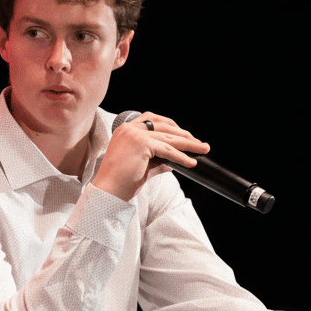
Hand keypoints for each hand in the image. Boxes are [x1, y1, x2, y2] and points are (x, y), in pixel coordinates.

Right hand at [92, 112, 210, 200]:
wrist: (108, 191)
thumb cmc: (121, 181)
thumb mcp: (142, 166)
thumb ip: (157, 159)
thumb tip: (174, 161)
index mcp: (126, 129)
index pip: (152, 119)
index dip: (171, 125)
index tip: (184, 134)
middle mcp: (129, 128)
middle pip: (164, 126)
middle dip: (184, 134)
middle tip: (200, 143)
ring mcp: (135, 134)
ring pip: (168, 137)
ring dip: (188, 144)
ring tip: (202, 149)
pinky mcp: (141, 144)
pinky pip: (167, 150)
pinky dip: (181, 156)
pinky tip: (191, 162)